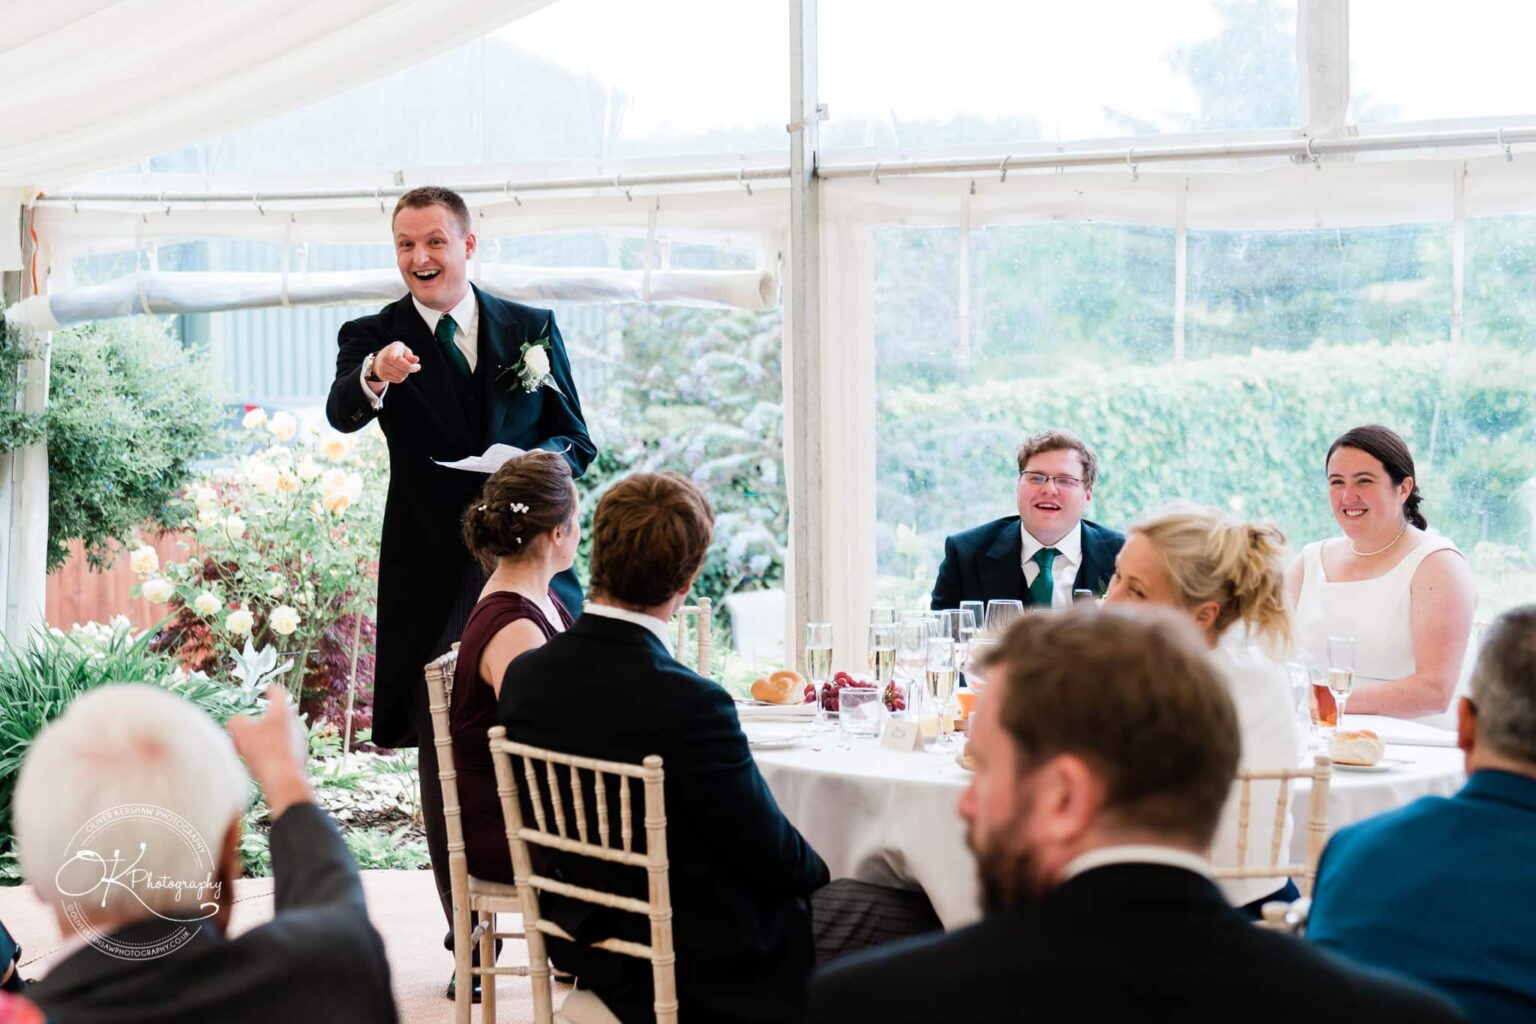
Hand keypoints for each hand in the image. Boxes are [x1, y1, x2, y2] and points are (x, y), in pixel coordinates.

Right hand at [228, 686, 312, 815]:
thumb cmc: (263, 750)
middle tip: (246, 730)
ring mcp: (298, 740)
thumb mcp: (241, 731)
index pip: (278, 692)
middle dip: (260, 721)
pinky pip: (281, 750)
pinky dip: (269, 753)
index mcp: (282, 711)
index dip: (270, 689)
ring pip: (278, 734)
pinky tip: (258, 764)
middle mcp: (294, 723)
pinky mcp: (298, 756)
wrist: (283, 778)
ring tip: (248, 751)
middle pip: (277, 716)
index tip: (266, 690)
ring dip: (263, 739)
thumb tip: (236, 722)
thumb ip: (235, 721)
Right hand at [372, 341, 419, 384]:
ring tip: (403, 367)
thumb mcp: (404, 350)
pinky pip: (398, 380)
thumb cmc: (397, 353)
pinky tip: (398, 372)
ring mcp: (382, 367)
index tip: (393, 357)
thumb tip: (416, 359)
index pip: (393, 352)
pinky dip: (401, 377)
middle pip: (406, 368)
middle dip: (413, 368)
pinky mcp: (382, 375)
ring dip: (406, 373)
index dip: (393, 355)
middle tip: (418, 366)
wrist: (380, 359)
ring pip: (403, 375)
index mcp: (392, 349)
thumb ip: (410, 355)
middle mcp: (385, 357)